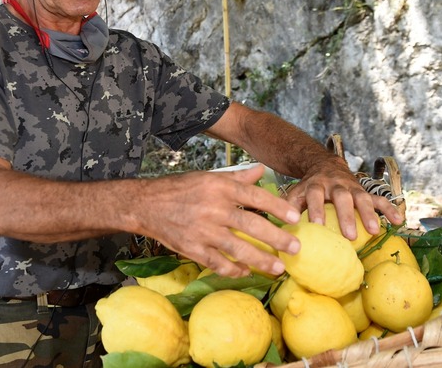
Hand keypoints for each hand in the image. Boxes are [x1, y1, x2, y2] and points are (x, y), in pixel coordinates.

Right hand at [136, 164, 300, 277]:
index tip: (293, 217)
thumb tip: (262, 170)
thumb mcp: (208, 177)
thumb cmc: (179, 189)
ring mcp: (202, 231)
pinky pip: (218, 263)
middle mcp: (213, 208)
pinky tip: (246, 272)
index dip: (276, 207)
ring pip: (237, 249)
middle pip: (251, 226)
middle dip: (276, 239)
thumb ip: (237, 177)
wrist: (145, 204)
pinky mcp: (192, 248)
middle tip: (296, 248)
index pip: (254, 196)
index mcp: (219, 187)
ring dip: (261, 260)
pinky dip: (234, 270)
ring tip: (279, 268)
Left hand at [283, 159, 403, 239]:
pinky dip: (388, 209)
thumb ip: (289, 207)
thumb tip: (280, 227)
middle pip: (342, 197)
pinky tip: (398, 222)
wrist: (324, 164)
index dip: (316, 209)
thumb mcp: (296, 192)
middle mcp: (335, 184)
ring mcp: (352, 186)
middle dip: (347, 216)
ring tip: (375, 231)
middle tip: (350, 236)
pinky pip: (379, 199)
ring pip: (363, 197)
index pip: (315, 195)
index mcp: (315, 184)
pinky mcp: (364, 190)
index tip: (317, 226)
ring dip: (370, 213)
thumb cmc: (309, 187)